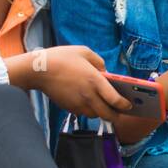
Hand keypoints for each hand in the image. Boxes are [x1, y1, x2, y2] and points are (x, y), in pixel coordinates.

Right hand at [7, 46, 132, 125]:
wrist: (38, 70)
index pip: (116, 100)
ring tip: (105, 106)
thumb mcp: (84, 51)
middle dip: (116, 115)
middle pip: (108, 114)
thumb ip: (99, 61)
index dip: (125, 105)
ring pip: (96, 115)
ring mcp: (78, 104)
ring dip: (102, 112)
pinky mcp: (69, 108)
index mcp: (95, 81)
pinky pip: (83, 113)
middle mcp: (89, 95)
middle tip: (121, 112)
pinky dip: (88, 110)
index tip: (129, 105)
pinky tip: (88, 101)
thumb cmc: (62, 57)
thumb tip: (105, 71)